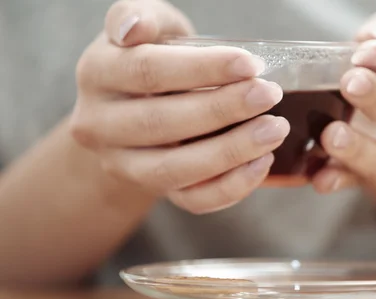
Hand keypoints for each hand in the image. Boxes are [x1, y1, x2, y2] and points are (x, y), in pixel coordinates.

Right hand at [70, 0, 288, 213]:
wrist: (135, 107)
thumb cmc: (152, 58)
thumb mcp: (148, 26)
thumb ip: (139, 16)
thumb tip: (133, 29)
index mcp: (97, 74)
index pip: (147, 72)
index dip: (201, 69)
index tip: (250, 64)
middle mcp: (99, 125)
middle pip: (161, 123)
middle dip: (222, 110)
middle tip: (269, 95)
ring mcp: (125, 165)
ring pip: (175, 170)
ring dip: (231, 152)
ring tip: (274, 130)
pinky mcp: (153, 191)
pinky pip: (192, 200)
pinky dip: (231, 187)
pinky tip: (262, 162)